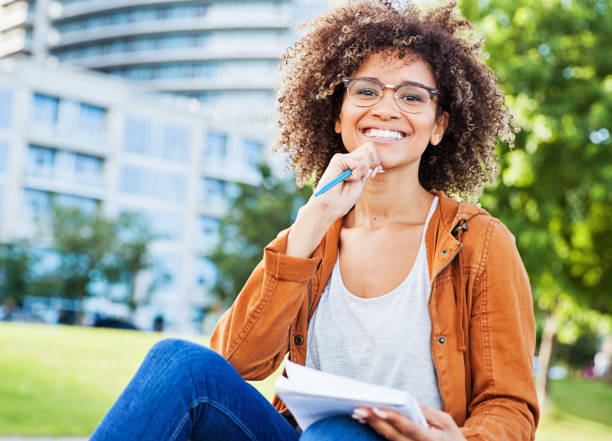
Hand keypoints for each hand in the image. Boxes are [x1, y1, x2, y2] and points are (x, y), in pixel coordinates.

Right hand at [286, 141, 381, 257]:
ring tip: (353, 179)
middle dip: (374, 163)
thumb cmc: (343, 199)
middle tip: (364, 176)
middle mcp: (349, 158)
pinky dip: (357, 174)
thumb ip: (365, 168)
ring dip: (364, 170)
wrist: (329, 207)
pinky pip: (358, 163)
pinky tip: (347, 180)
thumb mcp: (360, 182)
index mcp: (355, 163)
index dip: (376, 161)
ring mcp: (343, 158)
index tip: (372, 174)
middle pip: (370, 148)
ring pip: (367, 154)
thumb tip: (370, 154)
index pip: (371, 151)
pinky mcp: (338, 159)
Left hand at [352, 405, 465, 440]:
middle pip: (393, 436)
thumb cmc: (452, 438)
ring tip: (359, 414)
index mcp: (431, 440)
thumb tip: (405, 401)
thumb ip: (426, 412)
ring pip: (389, 440)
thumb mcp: (446, 422)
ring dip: (373, 426)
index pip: (409, 427)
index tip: (377, 408)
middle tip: (359, 409)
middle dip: (375, 422)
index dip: (392, 418)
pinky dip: (379, 431)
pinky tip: (369, 421)